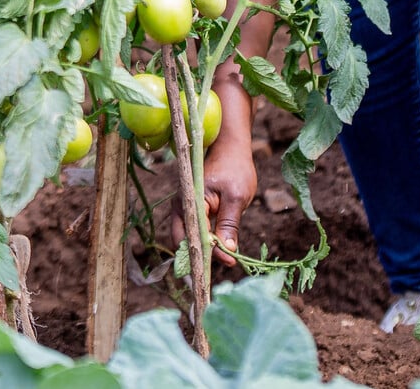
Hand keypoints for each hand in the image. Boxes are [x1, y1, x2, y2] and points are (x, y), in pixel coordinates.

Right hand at [172, 83, 254, 266]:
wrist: (230, 146)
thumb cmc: (234, 167)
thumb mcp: (237, 196)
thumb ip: (230, 224)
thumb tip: (227, 252)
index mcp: (190, 200)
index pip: (195, 235)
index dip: (209, 252)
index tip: (229, 262)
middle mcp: (182, 206)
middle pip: (185, 241)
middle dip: (198, 258)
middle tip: (216, 274)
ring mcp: (186, 208)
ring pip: (189, 238)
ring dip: (202, 251)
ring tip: (219, 264)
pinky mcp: (193, 210)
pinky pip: (195, 231)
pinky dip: (204, 242)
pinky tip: (218, 251)